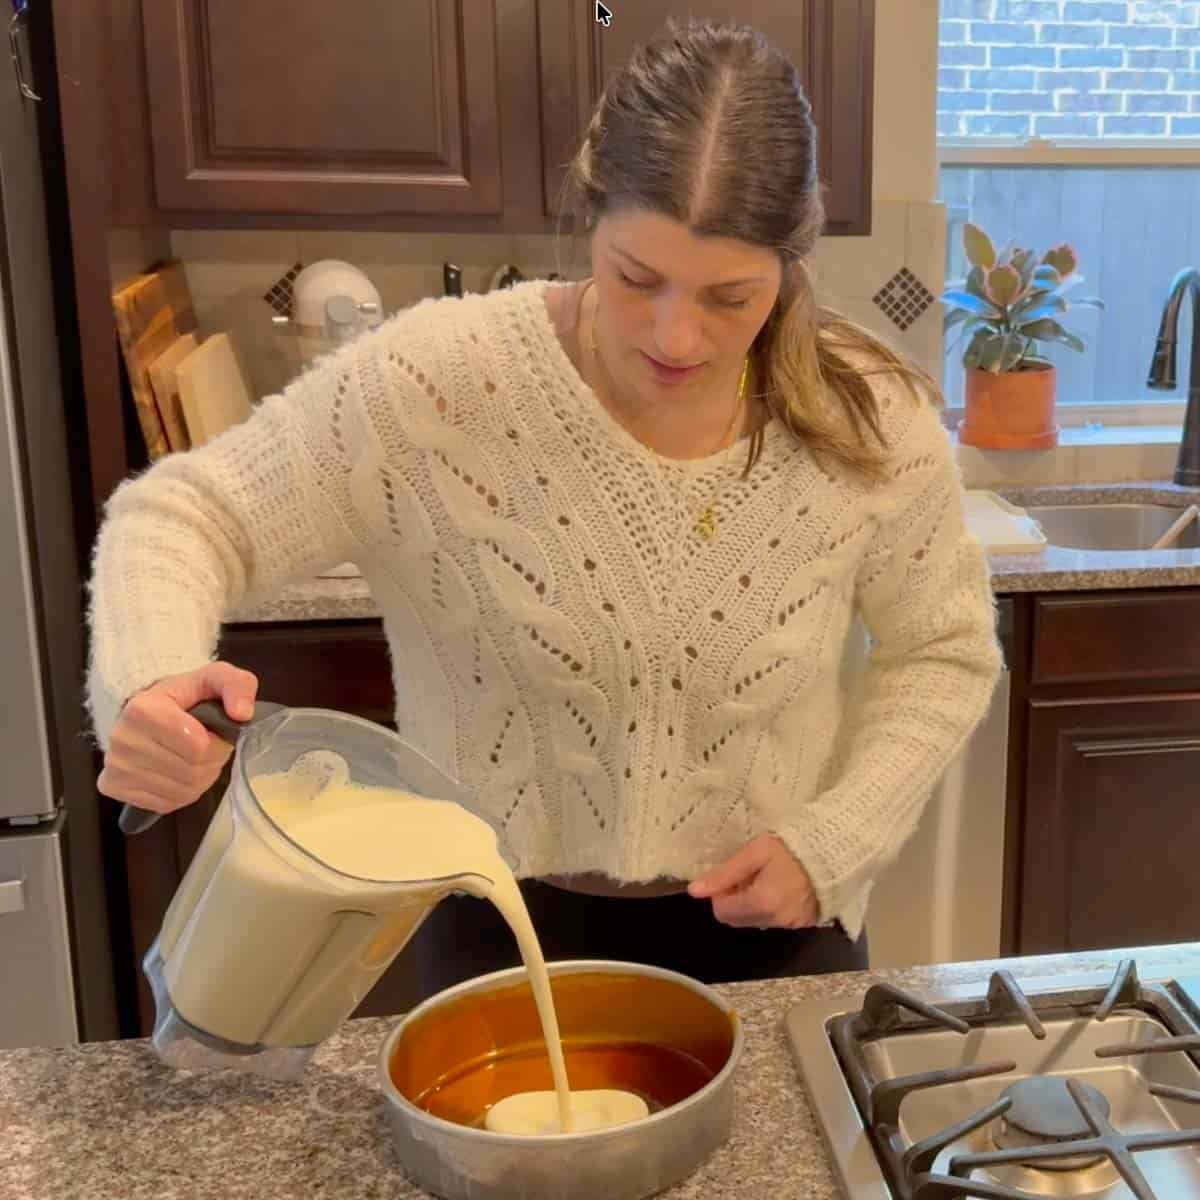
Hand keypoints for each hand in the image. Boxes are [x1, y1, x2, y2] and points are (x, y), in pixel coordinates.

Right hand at [97, 661, 258, 815]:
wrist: (145, 711)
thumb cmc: (183, 696)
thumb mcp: (214, 678)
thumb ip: (236, 685)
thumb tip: (243, 714)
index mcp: (143, 709)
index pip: (198, 747)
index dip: (217, 743)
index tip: (214, 731)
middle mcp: (123, 739)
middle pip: (191, 771)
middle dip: (212, 762)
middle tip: (208, 747)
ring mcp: (116, 766)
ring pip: (182, 791)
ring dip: (200, 779)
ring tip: (194, 758)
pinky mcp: (114, 787)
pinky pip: (166, 804)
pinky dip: (182, 793)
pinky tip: (178, 773)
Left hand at [687, 834, 819, 929]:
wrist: (834, 851)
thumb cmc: (792, 846)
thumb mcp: (755, 852)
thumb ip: (724, 874)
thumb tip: (695, 891)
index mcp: (761, 903)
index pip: (722, 911)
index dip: (720, 892)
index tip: (731, 874)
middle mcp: (775, 920)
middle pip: (736, 920)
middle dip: (734, 900)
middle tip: (747, 875)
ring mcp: (791, 925)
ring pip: (754, 921)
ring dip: (751, 904)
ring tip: (765, 878)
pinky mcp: (804, 923)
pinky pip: (774, 921)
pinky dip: (769, 907)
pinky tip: (780, 886)